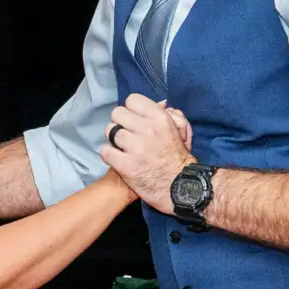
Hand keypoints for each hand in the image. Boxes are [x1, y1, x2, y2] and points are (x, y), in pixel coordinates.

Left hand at [99, 94, 195, 213]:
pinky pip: (105, 151)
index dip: (131, 110)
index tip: (134, 120)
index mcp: (160, 119)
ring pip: (109, 131)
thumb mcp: (182, 132)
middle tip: (126, 134)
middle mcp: (147, 130)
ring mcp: (135, 148)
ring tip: (123, 148)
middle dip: (120, 123)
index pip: (132, 100)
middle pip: (117, 113)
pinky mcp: (126, 165)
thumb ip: (173, 115)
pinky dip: (109, 155)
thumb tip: (161, 104)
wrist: (180, 188)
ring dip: (114, 140)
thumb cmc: (180, 160)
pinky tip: (118, 159)